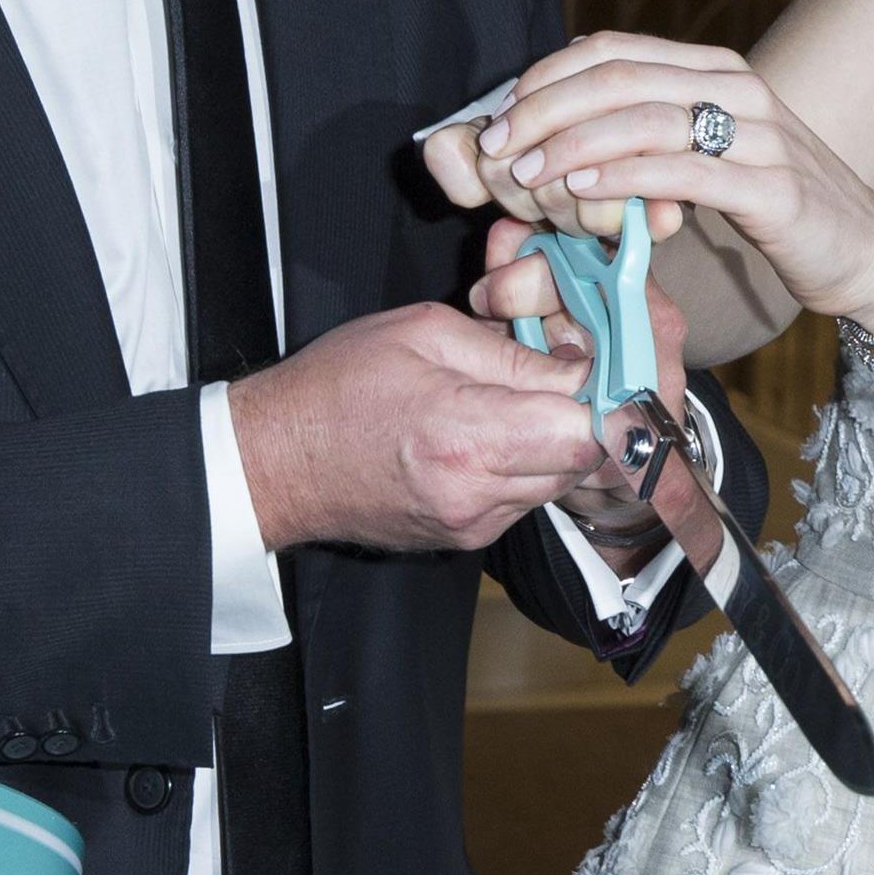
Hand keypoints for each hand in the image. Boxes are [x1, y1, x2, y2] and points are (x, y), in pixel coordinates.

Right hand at [228, 304, 638, 552]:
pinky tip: (488, 434)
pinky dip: (523, 464)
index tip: (592, 365)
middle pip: (582, 459)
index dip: (601, 393)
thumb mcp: (425, 334)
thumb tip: (578, 366)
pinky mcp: (466, 539)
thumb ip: (512, 353)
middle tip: (559, 374)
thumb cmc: (335, 387)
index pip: (586, 429)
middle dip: (582, 413)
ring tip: (513, 402)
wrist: (272, 462)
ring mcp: (473, 525)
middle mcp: (477, 494)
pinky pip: (525, 498)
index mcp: (467, 437)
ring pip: (558, 481)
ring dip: (553, 440)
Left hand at [422, 34, 873, 335]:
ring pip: (644, 120)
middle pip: (618, 78)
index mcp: (717, 69)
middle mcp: (739, 88)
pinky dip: (623, 178)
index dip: (545, 78)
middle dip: (543, 110)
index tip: (499, 117)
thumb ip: (655, 130)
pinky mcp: (772, 189)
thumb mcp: (713, 152)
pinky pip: (683, 173)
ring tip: (524, 174)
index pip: (612, 50)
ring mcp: (760, 136)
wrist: (868, 253)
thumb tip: (567, 121)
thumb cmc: (778, 206)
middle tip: (496, 146)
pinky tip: (582, 191)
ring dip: (571, 145)